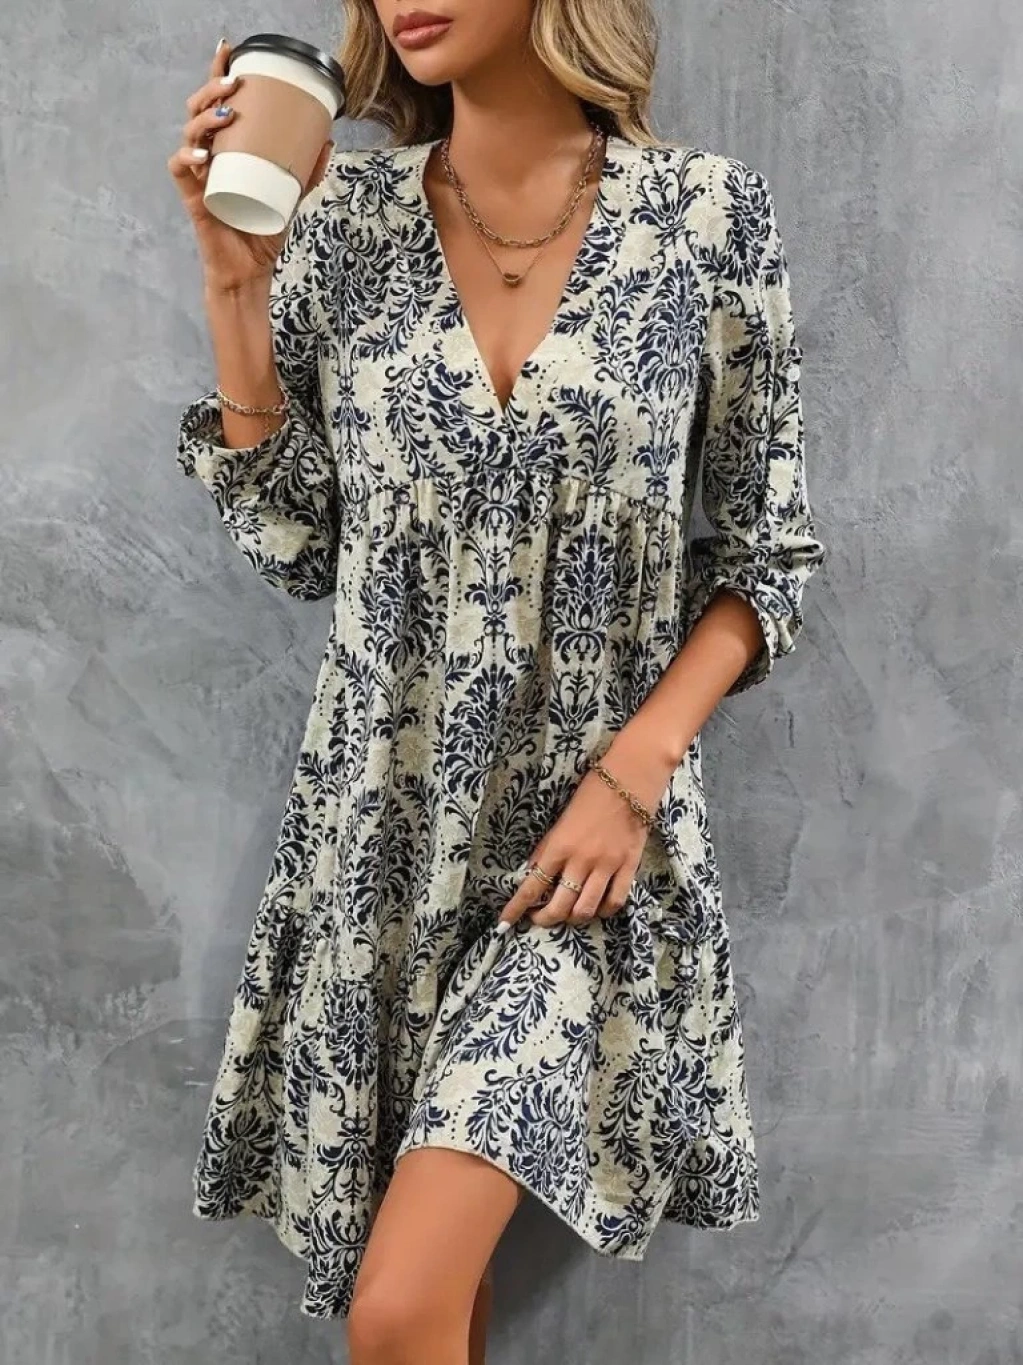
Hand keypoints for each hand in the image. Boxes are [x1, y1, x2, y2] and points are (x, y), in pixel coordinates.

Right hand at [167, 37, 333, 292]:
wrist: (250, 269)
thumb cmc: (264, 229)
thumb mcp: (292, 195)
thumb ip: (309, 170)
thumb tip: (329, 138)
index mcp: (228, 148)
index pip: (217, 102)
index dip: (218, 74)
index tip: (229, 51)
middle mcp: (209, 155)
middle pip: (199, 109)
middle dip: (213, 89)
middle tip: (235, 84)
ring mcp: (198, 174)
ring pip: (189, 132)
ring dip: (205, 117)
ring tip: (228, 112)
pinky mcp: (192, 196)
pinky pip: (180, 168)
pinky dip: (188, 156)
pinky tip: (203, 153)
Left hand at [496, 735, 676, 931]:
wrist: (630, 777)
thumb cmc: (591, 792)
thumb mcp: (560, 819)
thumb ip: (547, 848)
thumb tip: (533, 873)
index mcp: (559, 846)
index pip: (532, 885)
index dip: (516, 908)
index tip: (504, 923)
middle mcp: (581, 860)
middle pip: (559, 907)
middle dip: (544, 919)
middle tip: (540, 918)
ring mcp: (606, 866)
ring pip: (586, 910)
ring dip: (572, 919)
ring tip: (567, 914)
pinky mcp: (628, 867)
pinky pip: (615, 901)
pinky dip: (603, 911)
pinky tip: (597, 908)